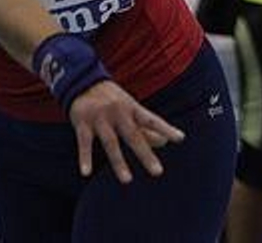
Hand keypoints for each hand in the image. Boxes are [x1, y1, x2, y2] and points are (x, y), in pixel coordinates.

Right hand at [67, 79, 184, 182]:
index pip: (152, 120)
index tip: (180, 138)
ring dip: (119, 162)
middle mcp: (117, 112)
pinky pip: (84, 143)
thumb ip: (145, 126)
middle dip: (145, 154)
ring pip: (111, 142)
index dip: (166, 128)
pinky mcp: (82, 123)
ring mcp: (100, 118)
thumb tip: (164, 142)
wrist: (81, 81)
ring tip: (127, 180)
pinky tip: (86, 172)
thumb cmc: (111, 99)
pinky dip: (84, 158)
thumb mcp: (129, 107)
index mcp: (131, 108)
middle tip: (158, 172)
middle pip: (133, 135)